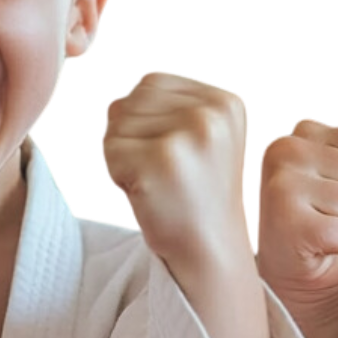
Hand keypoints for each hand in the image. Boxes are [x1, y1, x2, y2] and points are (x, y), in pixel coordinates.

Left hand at [103, 72, 270, 337]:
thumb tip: (115, 103)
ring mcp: (190, 134)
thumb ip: (163, 108)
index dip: (146, 121)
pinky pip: (110, 151)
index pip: (153, 82)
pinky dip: (116, 175)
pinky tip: (146, 195)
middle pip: (133, 99)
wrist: (209, 254)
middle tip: (159, 175)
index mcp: (226, 101)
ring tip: (155, 185)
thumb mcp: (197, 141)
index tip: (172, 159)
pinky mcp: (163, 159)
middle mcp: (213, 111)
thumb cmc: (194, 201)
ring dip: (122, 155)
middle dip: (131, 136)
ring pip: (118, 123)